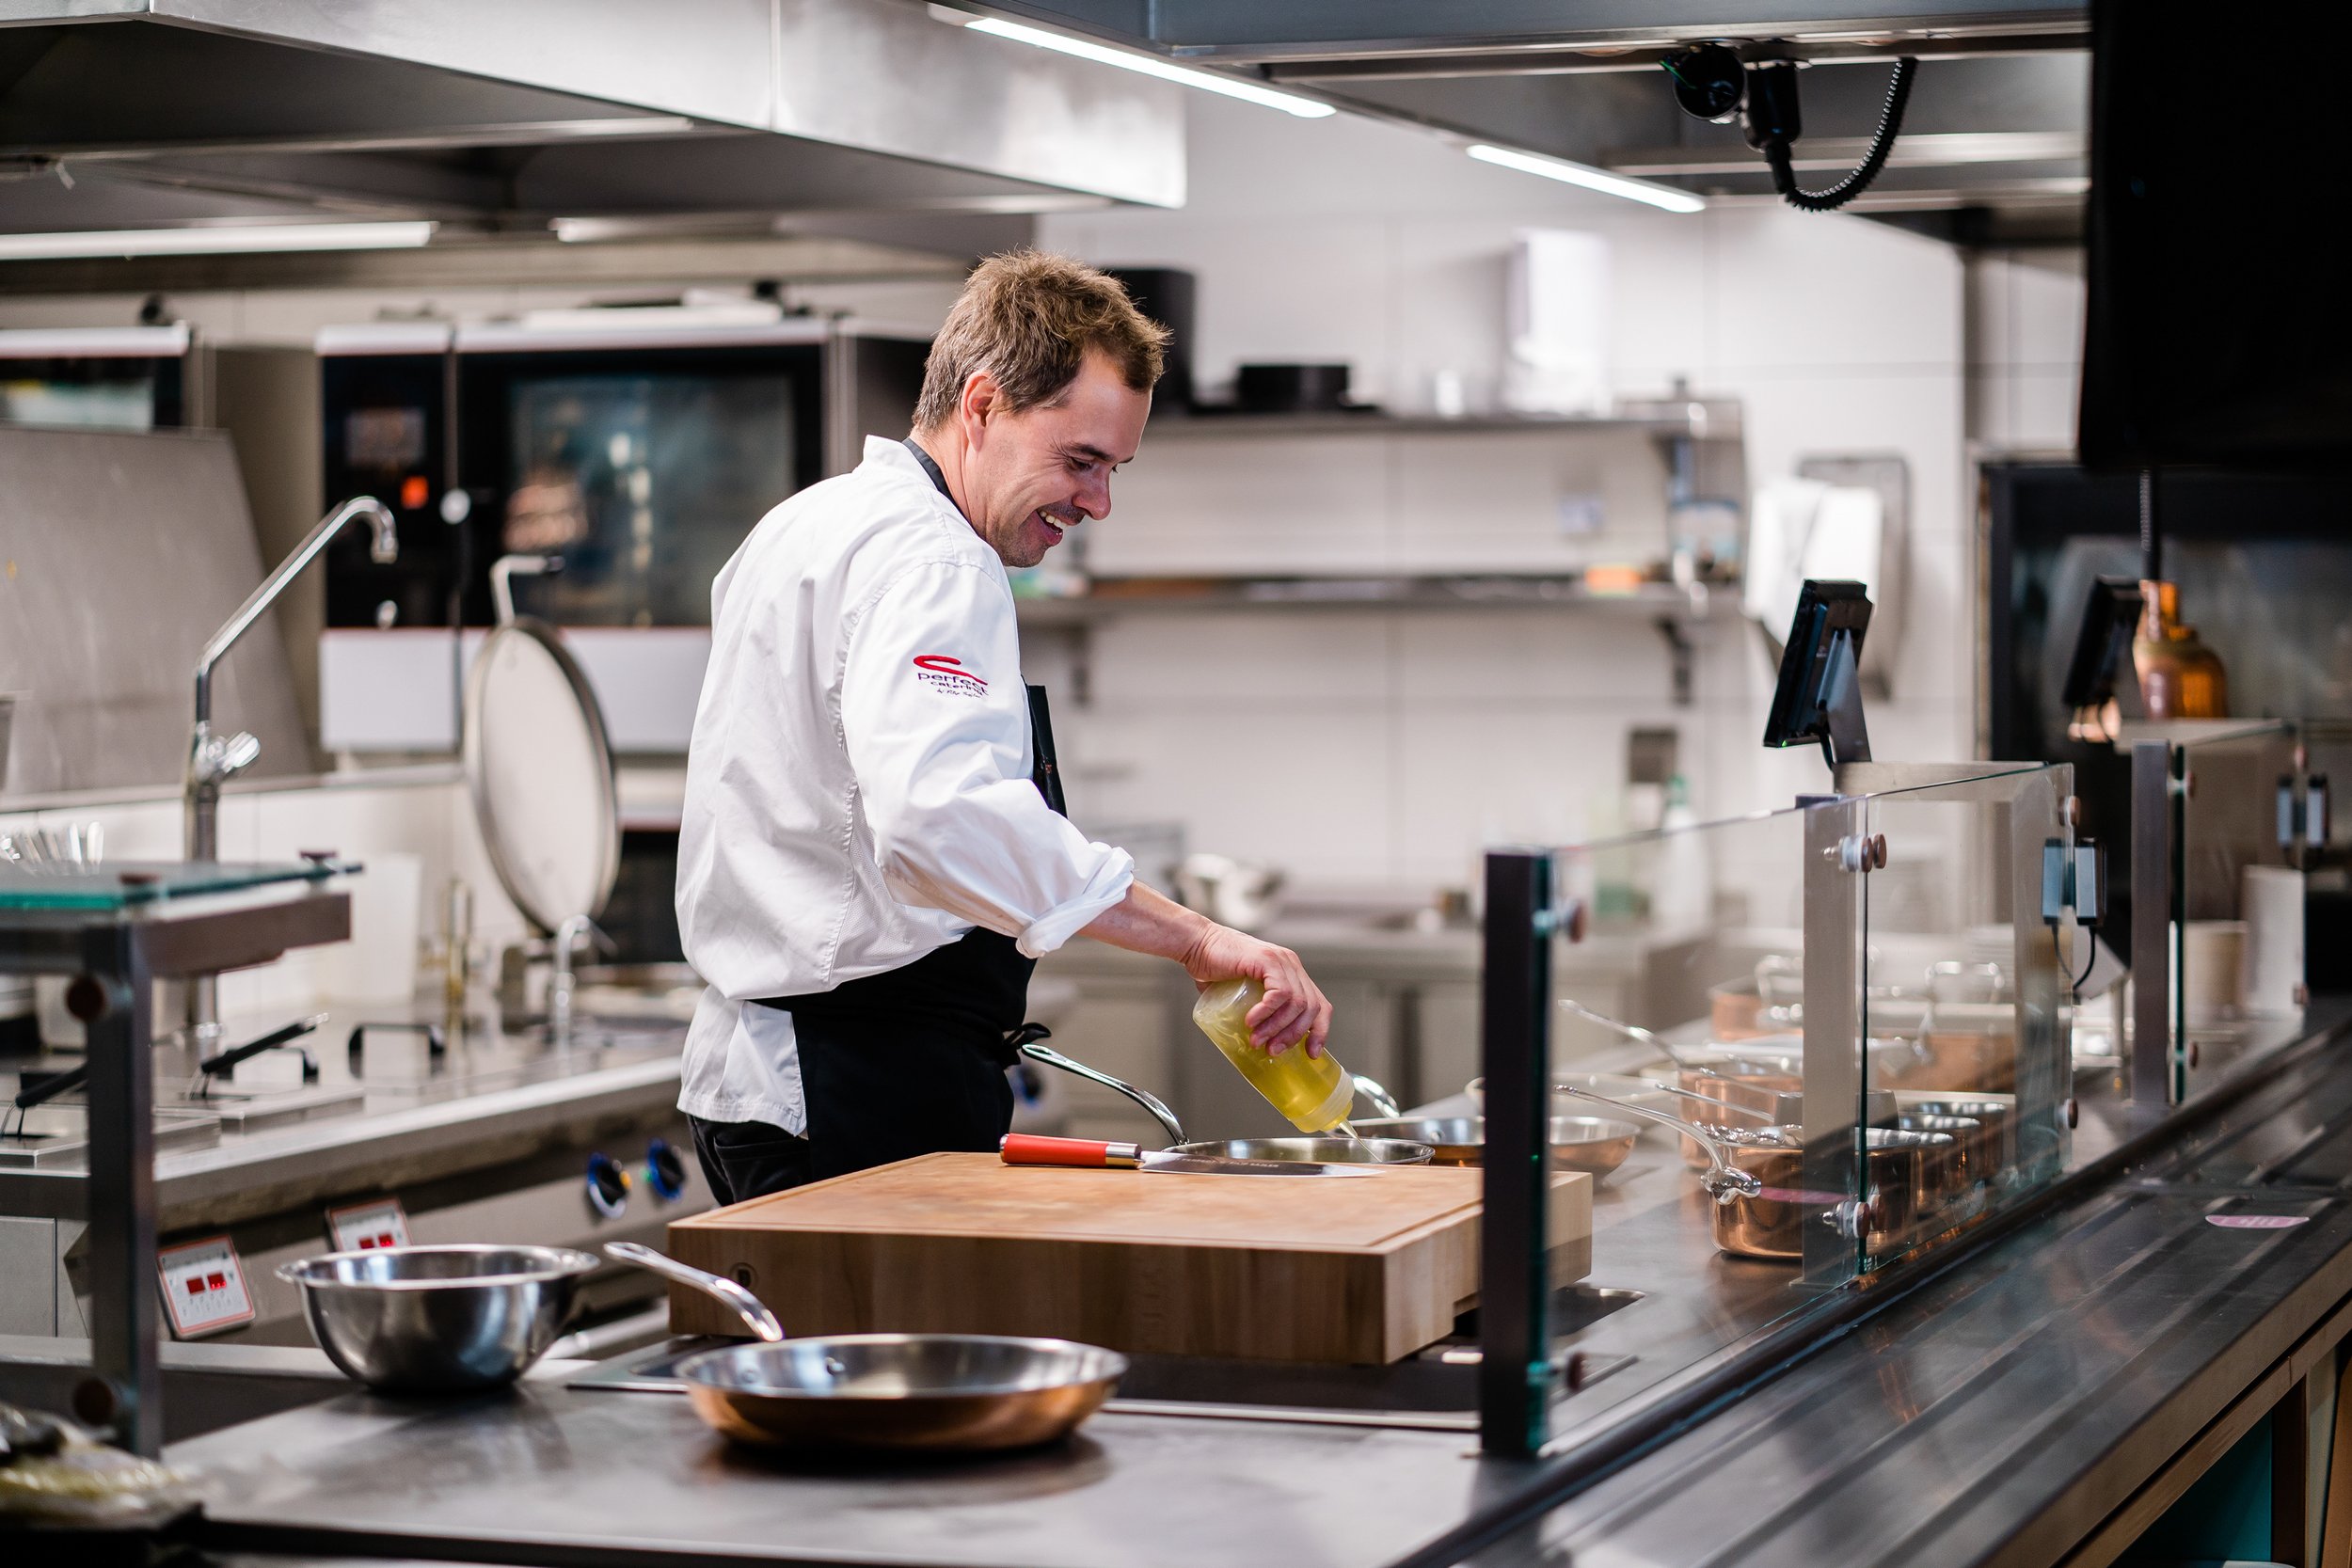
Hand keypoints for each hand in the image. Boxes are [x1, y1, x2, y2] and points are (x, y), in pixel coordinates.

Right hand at [1179, 922, 1331, 1058]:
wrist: (1195, 944)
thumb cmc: (1214, 968)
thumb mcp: (1244, 994)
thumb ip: (1256, 1011)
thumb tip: (1260, 1043)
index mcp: (1291, 973)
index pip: (1320, 1004)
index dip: (1319, 1031)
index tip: (1311, 1053)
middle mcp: (1291, 965)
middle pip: (1311, 1007)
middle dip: (1294, 1035)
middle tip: (1273, 1049)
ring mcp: (1281, 960)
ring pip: (1297, 1003)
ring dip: (1278, 1028)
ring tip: (1257, 1040)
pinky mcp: (1267, 960)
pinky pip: (1280, 993)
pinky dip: (1268, 1012)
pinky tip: (1251, 1021)